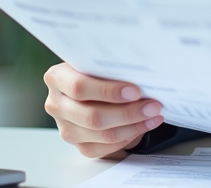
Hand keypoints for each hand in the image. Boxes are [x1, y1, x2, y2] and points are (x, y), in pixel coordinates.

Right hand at [43, 62, 164, 158]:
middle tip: (153, 106)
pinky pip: (105, 147)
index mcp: (57, 78)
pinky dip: (128, 137)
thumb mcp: (98, 62)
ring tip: (154, 116)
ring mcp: (65, 127)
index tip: (135, 91)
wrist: (92, 86)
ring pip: (101, 134)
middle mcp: (56, 105)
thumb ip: (110, 67)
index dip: (108, 91)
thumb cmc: (98, 70)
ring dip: (133, 126)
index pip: (79, 87)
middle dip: (127, 112)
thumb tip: (141, 75)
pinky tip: (143, 125)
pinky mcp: (78, 144)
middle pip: (91, 116)